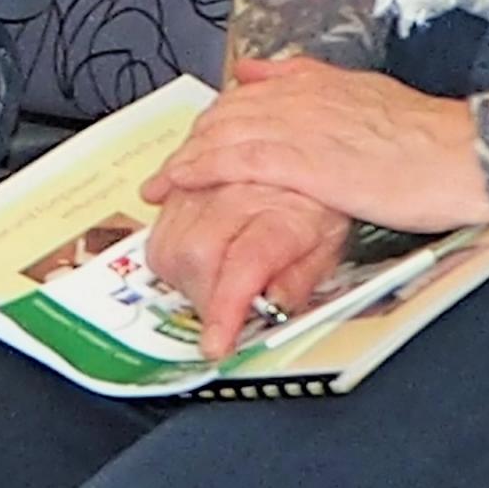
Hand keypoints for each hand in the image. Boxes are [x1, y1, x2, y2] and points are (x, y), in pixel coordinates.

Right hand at [142, 179, 350, 364]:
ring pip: (169, 235)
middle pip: (196, 253)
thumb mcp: (328, 247)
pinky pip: (160, 201)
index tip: (214, 343)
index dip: (225, 310)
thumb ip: (298, 280)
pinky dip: (164, 229)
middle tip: (217, 309)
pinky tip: (184, 239)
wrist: (316, 144)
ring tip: (207, 275)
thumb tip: (271, 308)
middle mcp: (245, 192)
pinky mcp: (195, 160)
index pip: (247, 267)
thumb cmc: (320, 201)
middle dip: (200, 296)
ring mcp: (214, 175)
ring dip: (180, 271)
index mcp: (286, 218)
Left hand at [151, 56, 488, 235]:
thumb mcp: (364, 93)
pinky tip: (180, 182)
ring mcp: (301, 129)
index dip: (212, 122)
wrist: (462, 155)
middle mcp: (301, 98)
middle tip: (165, 173)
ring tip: (159, 186)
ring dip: (184, 161)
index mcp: (317, 83)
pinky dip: (202, 170)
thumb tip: (256, 71)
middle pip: (225, 116)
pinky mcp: (306, 163)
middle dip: (190, 144)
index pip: (245, 97)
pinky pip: (238, 162)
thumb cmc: (427, 137)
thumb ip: (309, 81)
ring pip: (224, 137)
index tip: (191, 142)